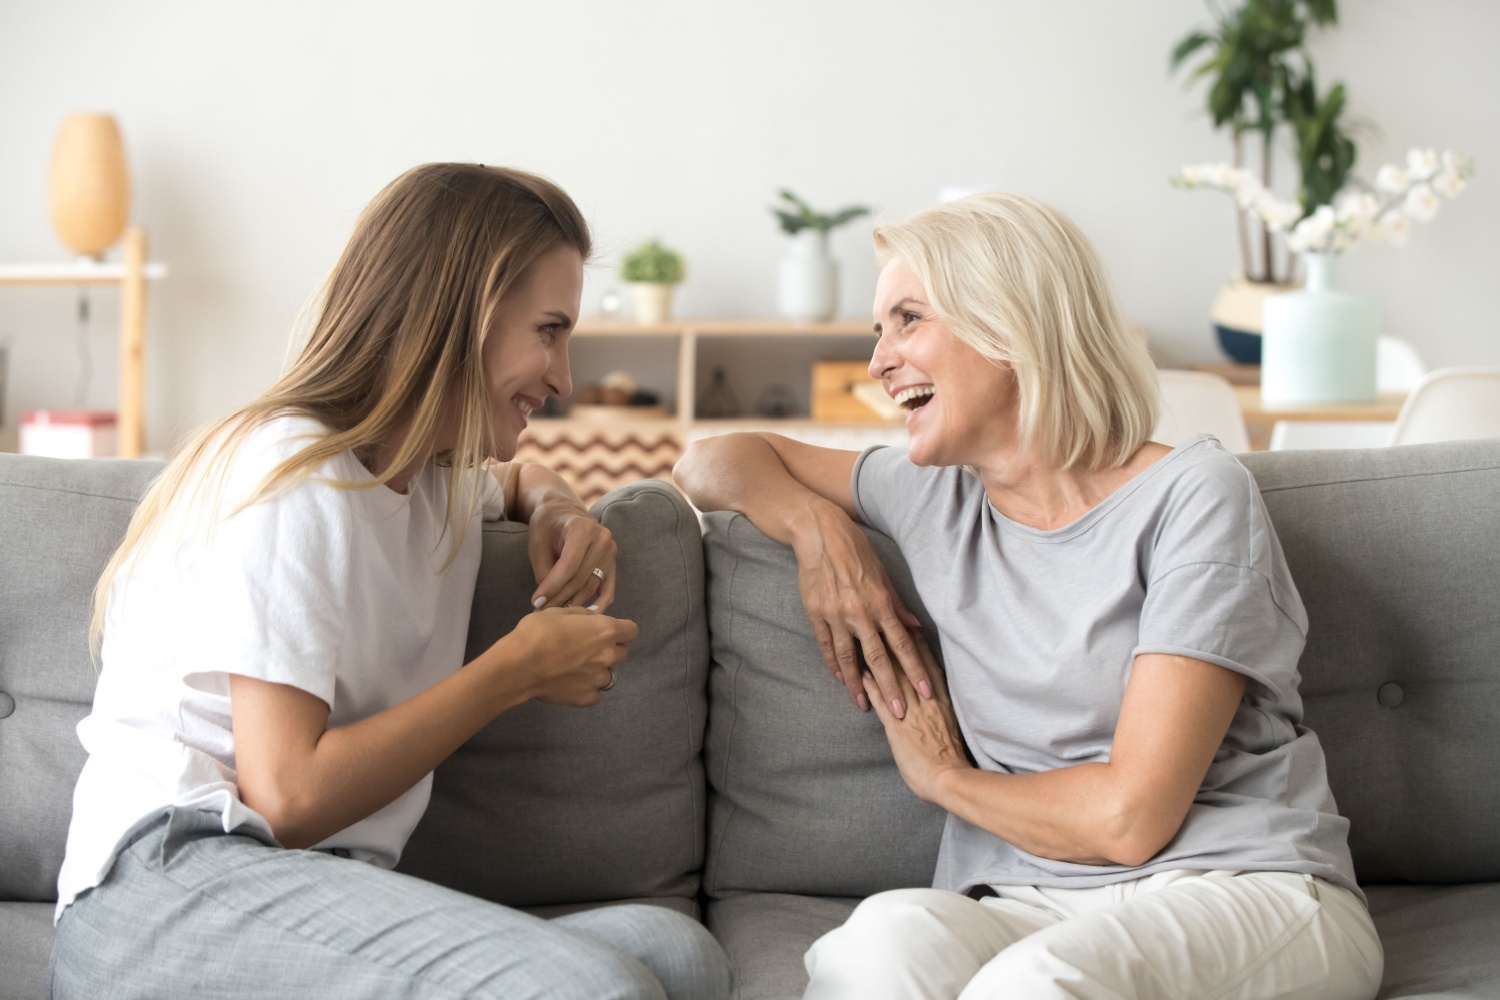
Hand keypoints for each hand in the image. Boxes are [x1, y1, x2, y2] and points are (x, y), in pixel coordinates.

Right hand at [501, 606, 638, 706]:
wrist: (520, 664)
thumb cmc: (538, 632)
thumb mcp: (559, 612)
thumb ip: (582, 616)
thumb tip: (592, 619)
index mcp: (605, 630)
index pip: (631, 630)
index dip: (622, 629)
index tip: (607, 631)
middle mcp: (608, 655)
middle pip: (622, 653)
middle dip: (609, 649)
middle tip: (586, 649)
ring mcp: (598, 679)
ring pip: (608, 675)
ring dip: (598, 671)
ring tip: (576, 670)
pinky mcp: (586, 698)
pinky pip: (595, 694)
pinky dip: (587, 690)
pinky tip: (572, 685)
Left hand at [527, 501, 616, 611]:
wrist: (562, 511)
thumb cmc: (547, 526)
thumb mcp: (538, 544)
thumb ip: (544, 571)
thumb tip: (548, 601)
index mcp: (582, 528)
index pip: (568, 566)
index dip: (552, 586)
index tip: (536, 602)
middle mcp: (602, 539)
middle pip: (580, 578)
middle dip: (560, 598)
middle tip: (541, 613)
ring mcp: (611, 551)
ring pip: (591, 585)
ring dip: (573, 603)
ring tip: (556, 615)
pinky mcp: (613, 563)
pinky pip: (608, 588)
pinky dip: (600, 603)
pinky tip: (588, 616)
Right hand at [790, 497, 930, 717]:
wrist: (820, 535)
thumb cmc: (856, 551)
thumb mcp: (882, 575)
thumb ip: (897, 605)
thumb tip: (915, 626)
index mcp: (881, 604)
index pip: (903, 644)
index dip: (915, 670)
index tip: (925, 692)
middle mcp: (860, 614)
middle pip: (878, 659)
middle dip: (890, 688)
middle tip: (899, 714)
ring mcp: (836, 616)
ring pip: (850, 658)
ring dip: (858, 685)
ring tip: (864, 705)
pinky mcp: (816, 615)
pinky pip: (827, 646)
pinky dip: (834, 665)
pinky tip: (841, 680)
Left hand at [863, 638, 969, 803]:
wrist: (951, 779)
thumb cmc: (954, 758)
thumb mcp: (952, 726)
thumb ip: (942, 710)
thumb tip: (936, 699)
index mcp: (942, 700)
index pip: (929, 666)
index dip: (918, 645)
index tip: (910, 627)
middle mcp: (926, 701)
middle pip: (909, 665)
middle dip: (896, 642)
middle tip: (884, 621)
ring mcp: (911, 713)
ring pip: (894, 678)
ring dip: (879, 659)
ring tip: (867, 640)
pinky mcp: (897, 728)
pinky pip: (882, 702)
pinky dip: (871, 687)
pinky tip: (861, 675)